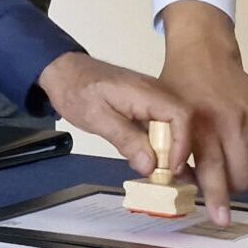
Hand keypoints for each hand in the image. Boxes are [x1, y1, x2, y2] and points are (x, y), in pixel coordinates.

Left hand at [36, 51, 194, 183]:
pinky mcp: (144, 106)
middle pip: (181, 123)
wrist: (64, 71)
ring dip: (168, 150)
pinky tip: (149, 161)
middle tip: (166, 177)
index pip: (180, 115)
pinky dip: (157, 145)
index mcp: (146, 92)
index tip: (171, 167)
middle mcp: (155, 93)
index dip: (182, 144)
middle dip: (178, 152)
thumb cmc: (76, 90)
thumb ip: (125, 140)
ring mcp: (151, 99)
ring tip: (159, 174)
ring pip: (172, 126)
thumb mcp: (97, 118)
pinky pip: (159, 126)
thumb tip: (150, 166)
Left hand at [157, 1, 247, 228]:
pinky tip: (239, 150)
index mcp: (204, 123)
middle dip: (230, 189)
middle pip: (241, 177)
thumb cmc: (181, 85)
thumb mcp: (166, 117)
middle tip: (217, 182)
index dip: (218, 199)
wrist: (205, 52)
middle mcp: (233, 120)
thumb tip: (179, 187)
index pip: (215, 171)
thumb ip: (172, 153)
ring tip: (228, 167)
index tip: (221, 219)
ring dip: (244, 178)